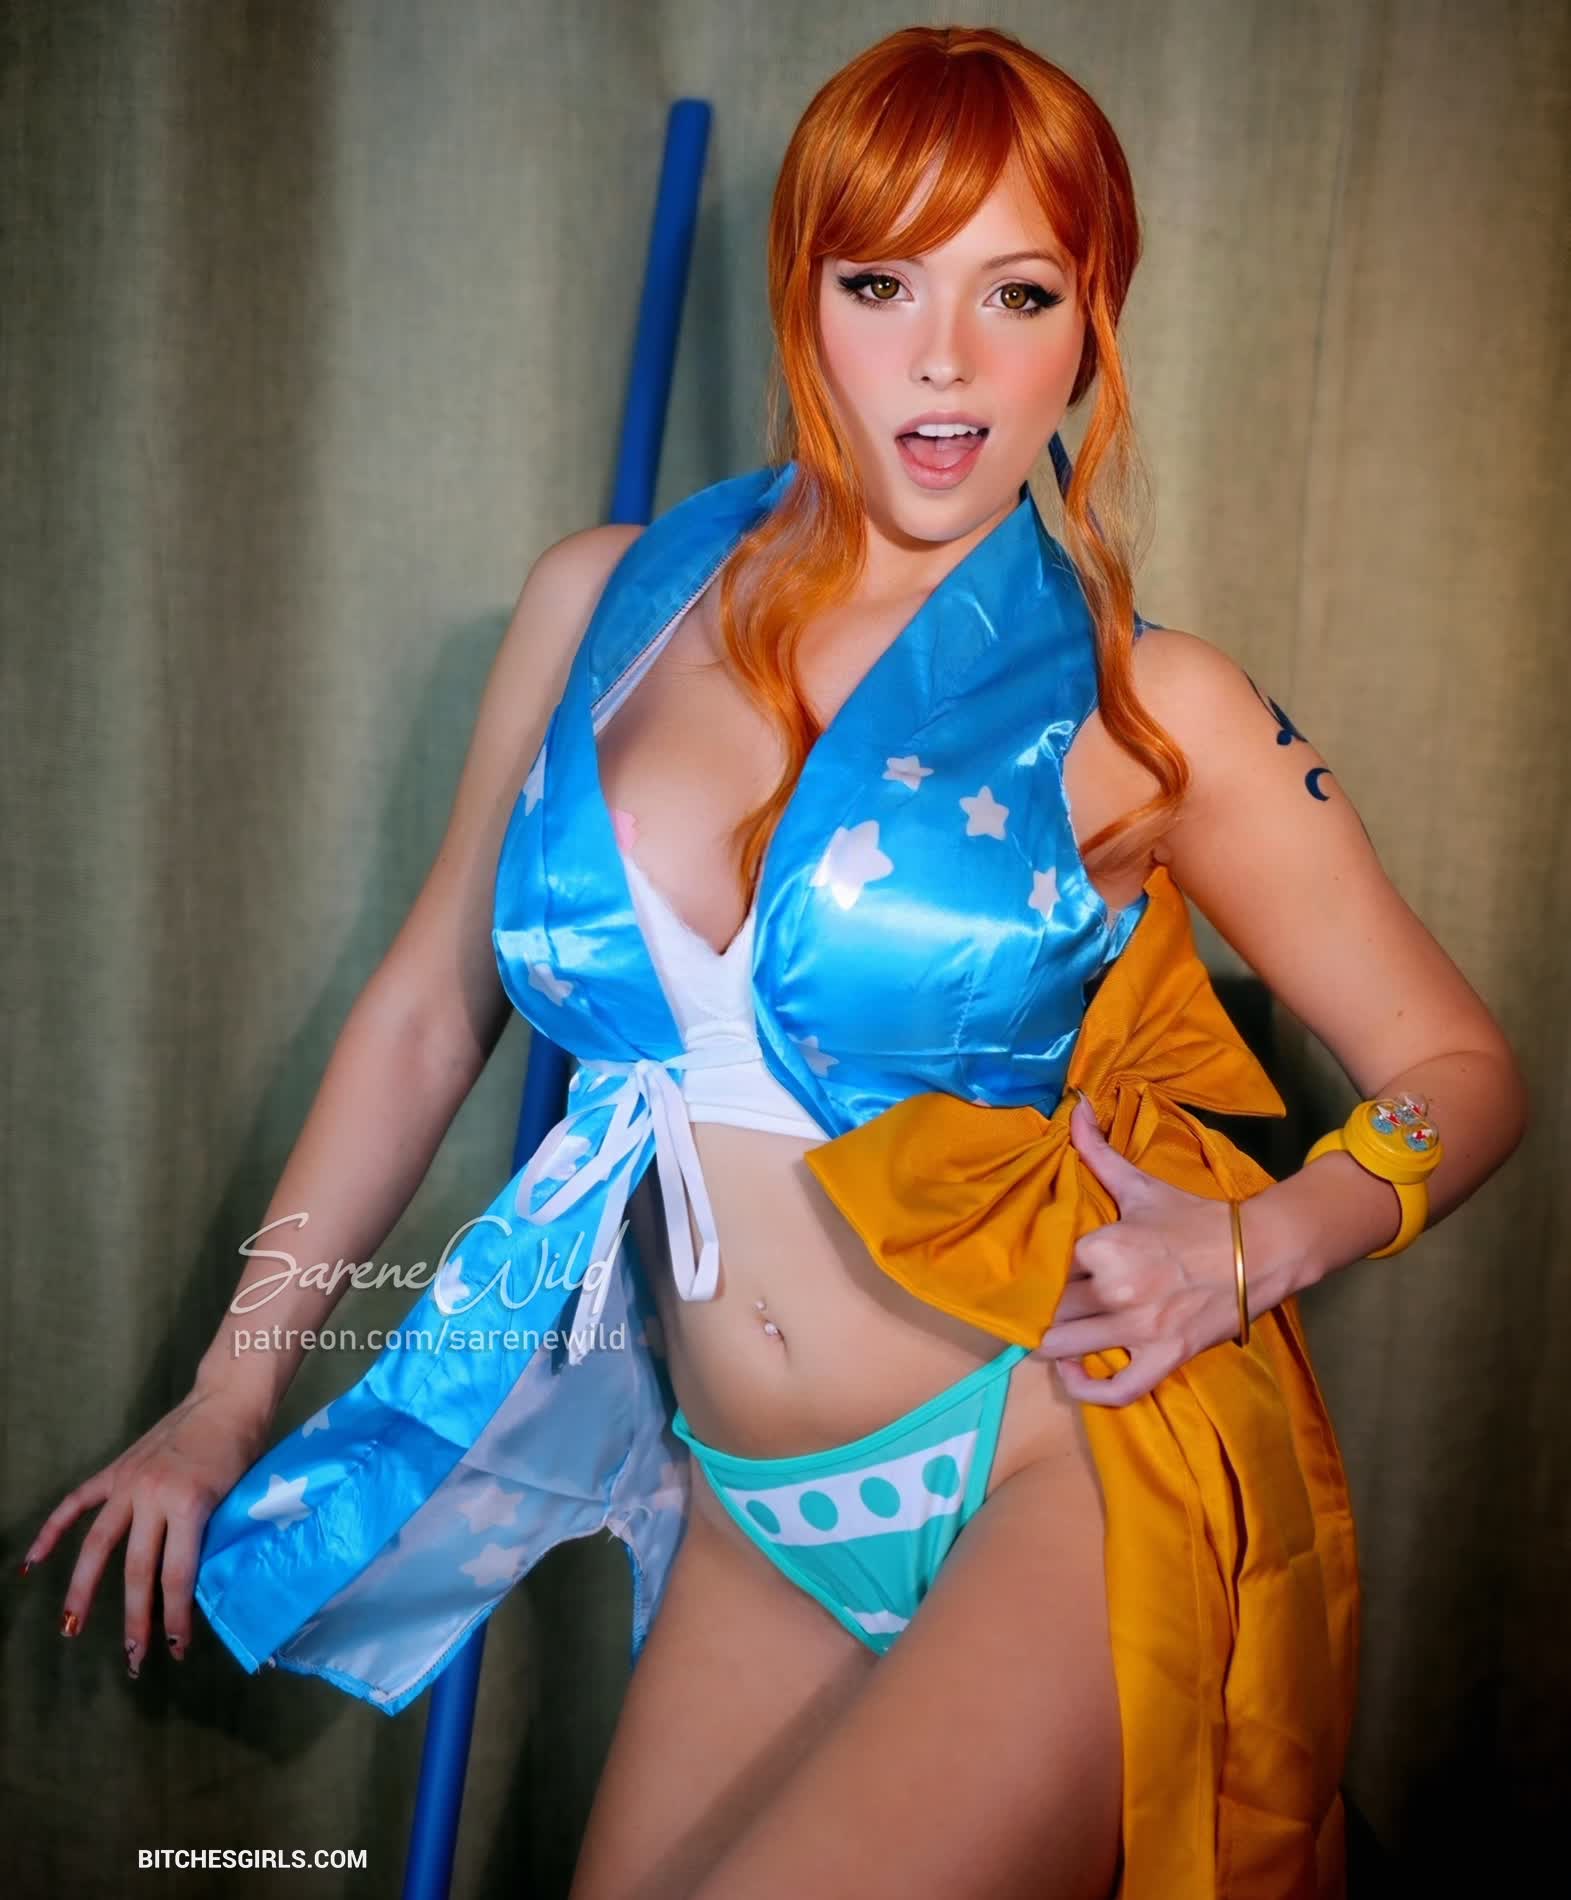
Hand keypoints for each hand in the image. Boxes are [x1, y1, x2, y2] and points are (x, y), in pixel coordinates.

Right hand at [21, 1385, 269, 1675]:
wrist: (229, 1397)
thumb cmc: (244, 1447)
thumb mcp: (237, 1496)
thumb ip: (211, 1536)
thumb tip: (196, 1586)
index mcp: (190, 1504)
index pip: (177, 1575)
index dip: (176, 1616)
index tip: (176, 1649)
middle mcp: (153, 1495)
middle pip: (136, 1569)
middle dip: (135, 1618)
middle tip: (133, 1657)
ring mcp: (129, 1482)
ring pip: (98, 1545)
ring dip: (82, 1589)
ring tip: (70, 1626)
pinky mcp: (117, 1470)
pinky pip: (77, 1503)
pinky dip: (52, 1531)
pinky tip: (32, 1561)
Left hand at [1032, 1092, 1243, 1406]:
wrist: (1259, 1251)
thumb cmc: (1195, 1218)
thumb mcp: (1140, 1185)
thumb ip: (1098, 1151)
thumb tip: (1075, 1106)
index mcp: (1105, 1245)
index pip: (1048, 1265)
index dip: (1040, 1270)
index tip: (1038, 1270)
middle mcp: (1116, 1289)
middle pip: (1050, 1309)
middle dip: (1041, 1308)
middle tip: (1039, 1305)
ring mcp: (1140, 1329)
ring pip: (1066, 1348)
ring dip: (1052, 1345)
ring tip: (1051, 1335)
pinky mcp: (1164, 1358)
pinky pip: (1115, 1389)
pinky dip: (1087, 1390)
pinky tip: (1074, 1376)